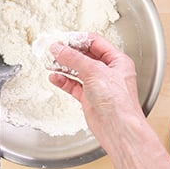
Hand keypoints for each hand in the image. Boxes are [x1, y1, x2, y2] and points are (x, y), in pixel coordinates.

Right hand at [49, 33, 144, 147]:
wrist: (118, 128)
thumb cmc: (118, 102)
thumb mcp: (94, 71)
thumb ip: (74, 58)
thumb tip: (59, 48)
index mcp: (117, 61)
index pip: (95, 43)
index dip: (78, 40)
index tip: (63, 39)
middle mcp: (109, 72)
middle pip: (85, 56)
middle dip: (69, 53)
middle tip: (54, 50)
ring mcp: (98, 85)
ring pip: (78, 70)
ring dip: (64, 66)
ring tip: (50, 62)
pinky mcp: (89, 98)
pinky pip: (73, 85)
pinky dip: (63, 81)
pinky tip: (55, 77)